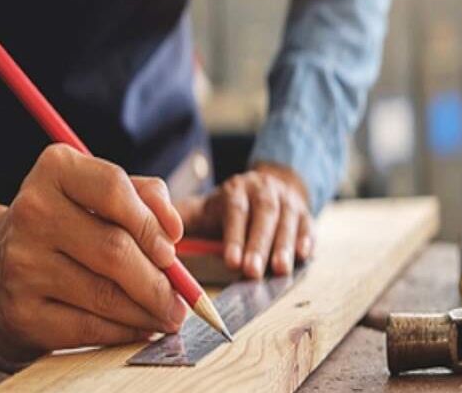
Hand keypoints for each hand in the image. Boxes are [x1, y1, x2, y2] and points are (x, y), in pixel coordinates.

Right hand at [0, 144, 186, 360]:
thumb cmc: (67, 221)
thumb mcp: (98, 192)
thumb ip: (145, 195)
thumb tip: (172, 231)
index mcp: (56, 170)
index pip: (114, 188)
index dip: (151, 221)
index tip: (172, 247)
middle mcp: (32, 212)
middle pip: (114, 249)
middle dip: (160, 279)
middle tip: (182, 297)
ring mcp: (21, 264)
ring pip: (106, 294)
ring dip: (148, 310)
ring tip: (168, 313)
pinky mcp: (20, 313)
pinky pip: (88, 328)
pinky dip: (124, 331)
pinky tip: (140, 327)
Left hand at [176, 163, 313, 278]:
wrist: (267, 189)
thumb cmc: (228, 209)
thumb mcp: (205, 209)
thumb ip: (181, 220)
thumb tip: (154, 236)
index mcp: (236, 189)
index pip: (236, 209)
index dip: (235, 235)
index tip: (231, 261)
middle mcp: (264, 190)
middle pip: (264, 214)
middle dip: (259, 244)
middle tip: (253, 272)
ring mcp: (287, 200)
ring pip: (288, 220)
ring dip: (284, 245)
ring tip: (280, 270)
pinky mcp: (304, 212)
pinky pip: (308, 224)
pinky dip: (306, 239)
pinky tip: (303, 255)